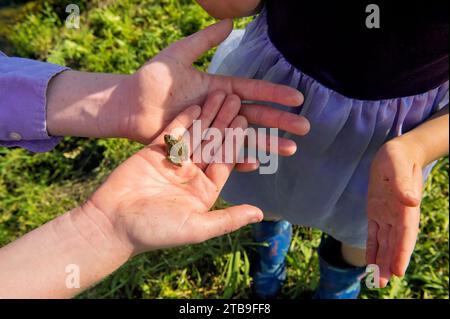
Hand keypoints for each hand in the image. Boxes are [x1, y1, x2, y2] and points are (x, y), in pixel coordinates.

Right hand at [86, 94, 263, 255]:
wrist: (112, 224)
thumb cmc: (155, 231)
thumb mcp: (197, 227)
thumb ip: (229, 219)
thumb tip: (260, 213)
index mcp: (204, 191)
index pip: (224, 162)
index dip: (235, 141)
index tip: (244, 120)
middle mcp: (191, 175)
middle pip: (212, 144)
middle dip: (224, 122)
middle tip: (236, 99)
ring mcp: (173, 162)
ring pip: (195, 134)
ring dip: (208, 115)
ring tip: (220, 93)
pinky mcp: (154, 153)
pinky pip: (173, 133)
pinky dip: (185, 118)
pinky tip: (197, 103)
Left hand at [112, 19, 308, 153]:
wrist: (128, 105)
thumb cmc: (150, 80)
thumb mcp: (178, 55)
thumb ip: (203, 40)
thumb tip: (230, 21)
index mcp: (218, 88)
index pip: (253, 91)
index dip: (275, 94)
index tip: (298, 97)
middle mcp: (218, 110)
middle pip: (255, 116)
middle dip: (280, 122)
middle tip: (305, 128)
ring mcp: (209, 129)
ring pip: (243, 137)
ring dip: (267, 143)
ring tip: (290, 150)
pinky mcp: (198, 145)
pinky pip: (221, 154)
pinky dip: (237, 159)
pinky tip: (255, 164)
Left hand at [366, 138, 424, 287]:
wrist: (398, 152)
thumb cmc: (399, 156)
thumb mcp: (397, 164)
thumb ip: (402, 183)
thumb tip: (411, 201)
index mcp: (405, 206)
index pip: (405, 233)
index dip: (401, 252)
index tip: (397, 270)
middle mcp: (398, 215)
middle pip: (394, 243)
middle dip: (389, 263)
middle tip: (381, 283)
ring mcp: (388, 215)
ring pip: (385, 242)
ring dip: (381, 260)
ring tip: (376, 281)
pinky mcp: (377, 212)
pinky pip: (374, 234)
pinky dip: (372, 249)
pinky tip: (369, 263)